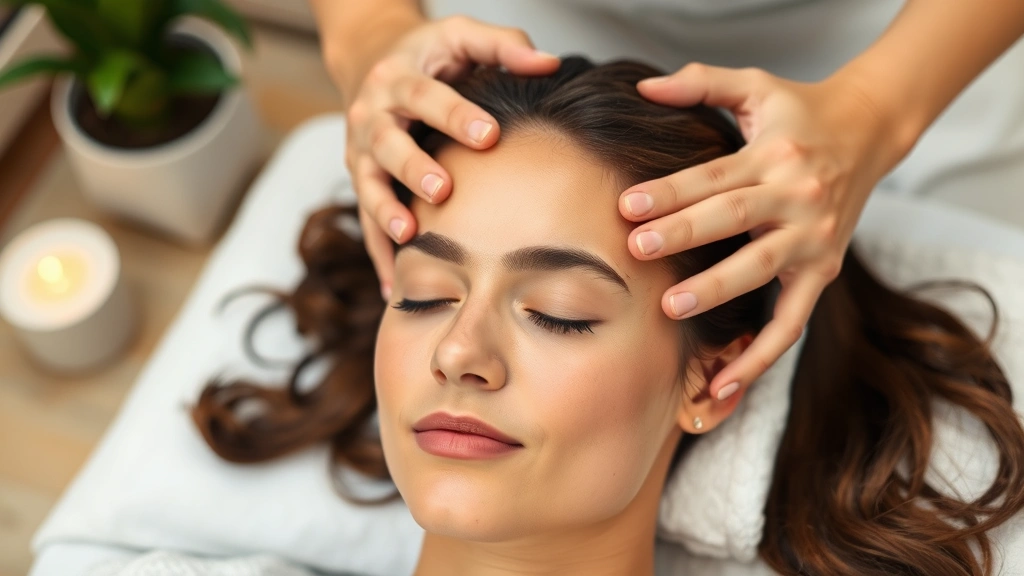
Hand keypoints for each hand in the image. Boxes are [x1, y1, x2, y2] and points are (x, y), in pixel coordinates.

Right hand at [335, 16, 559, 297]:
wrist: (372, 63)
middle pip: (388, 142)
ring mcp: (360, 152)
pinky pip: (365, 221)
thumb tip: (549, 63)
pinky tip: (395, 286)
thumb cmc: (428, 55)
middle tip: (443, 191)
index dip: (455, 114)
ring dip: (385, 212)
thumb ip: (504, 46)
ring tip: (409, 236)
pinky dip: (379, 253)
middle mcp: (372, 115)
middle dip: (413, 166)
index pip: (426, 94)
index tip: (490, 135)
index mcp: (398, 77)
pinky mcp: (361, 181)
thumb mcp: (460, 36)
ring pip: (368, 184)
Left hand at [620, 63, 911, 399]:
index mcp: (775, 155)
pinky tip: (722, 386)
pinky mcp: (822, 273)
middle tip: (636, 250)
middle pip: (734, 218)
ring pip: (762, 269)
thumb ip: (700, 81)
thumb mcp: (755, 85)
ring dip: (718, 290)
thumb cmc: (799, 111)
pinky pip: (792, 323)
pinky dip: (761, 357)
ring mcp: (813, 240)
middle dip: (684, 234)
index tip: (625, 206)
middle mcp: (798, 198)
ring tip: (672, 307)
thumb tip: (642, 85)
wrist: (868, 131)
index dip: (671, 191)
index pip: (714, 176)